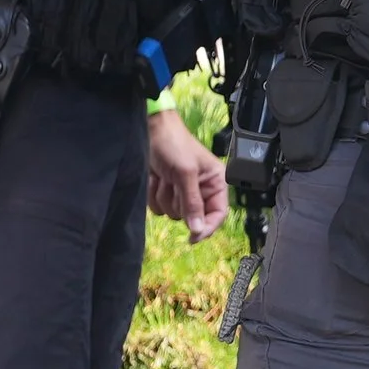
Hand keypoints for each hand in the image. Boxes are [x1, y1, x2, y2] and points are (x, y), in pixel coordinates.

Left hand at [146, 108, 227, 242]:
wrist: (150, 131)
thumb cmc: (174, 145)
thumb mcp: (185, 173)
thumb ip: (192, 202)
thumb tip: (197, 229)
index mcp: (215, 182)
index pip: (218, 214)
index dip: (207, 227)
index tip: (192, 237)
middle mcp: (201, 190)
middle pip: (192, 216)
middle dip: (179, 202)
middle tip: (174, 183)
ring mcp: (182, 192)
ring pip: (172, 213)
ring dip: (164, 197)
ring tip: (163, 176)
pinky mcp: (165, 193)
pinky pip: (158, 208)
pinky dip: (153, 195)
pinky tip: (155, 178)